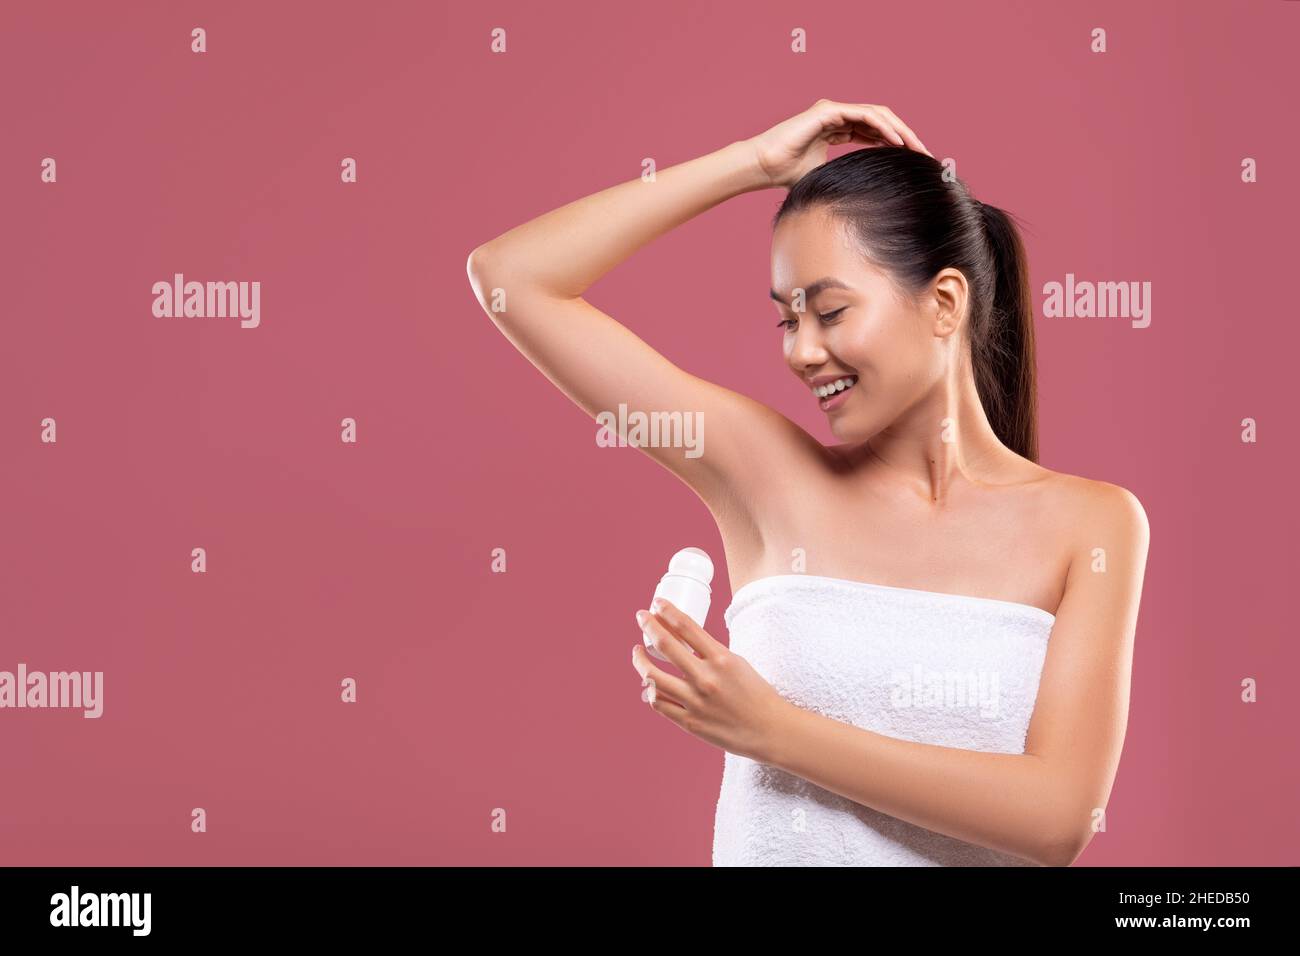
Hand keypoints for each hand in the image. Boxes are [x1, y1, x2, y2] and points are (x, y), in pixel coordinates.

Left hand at [631, 597, 792, 762]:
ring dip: (640, 661)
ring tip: (638, 652)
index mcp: (722, 659)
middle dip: (648, 626)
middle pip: (666, 645)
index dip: (667, 611)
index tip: (657, 603)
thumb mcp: (737, 663)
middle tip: (641, 617)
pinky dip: (651, 691)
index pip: (687, 626)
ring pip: (653, 677)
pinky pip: (659, 704)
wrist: (769, 730)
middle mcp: (706, 678)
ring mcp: (696, 702)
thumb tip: (682, 642)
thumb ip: (710, 653)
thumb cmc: (756, 694)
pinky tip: (649, 684)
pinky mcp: (689, 722)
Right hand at [746, 98, 931, 188]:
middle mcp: (837, 115)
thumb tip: (861, 200)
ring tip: (916, 148)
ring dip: (899, 130)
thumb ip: (843, 178)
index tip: (913, 161)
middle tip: (924, 154)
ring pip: (876, 114)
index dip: (895, 143)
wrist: (764, 167)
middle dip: (904, 136)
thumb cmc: (786, 175)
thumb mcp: (824, 178)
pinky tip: (895, 142)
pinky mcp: (827, 110)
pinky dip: (881, 127)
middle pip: (880, 121)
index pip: (874, 131)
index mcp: (836, 129)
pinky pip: (863, 115)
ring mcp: (833, 110)